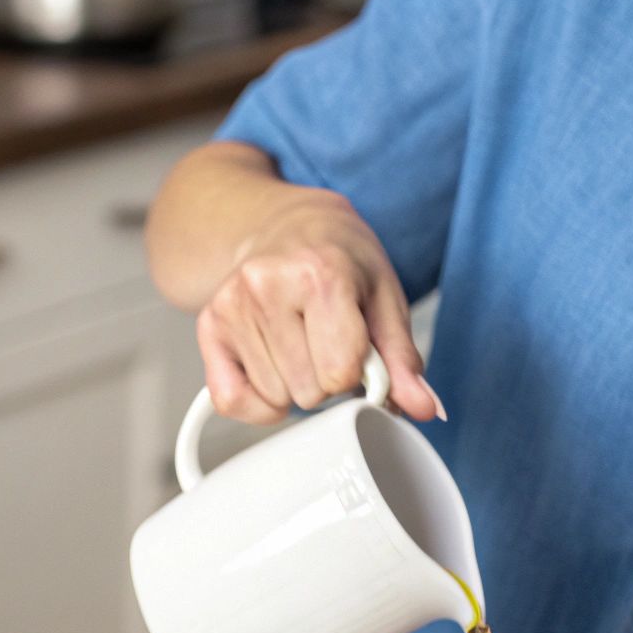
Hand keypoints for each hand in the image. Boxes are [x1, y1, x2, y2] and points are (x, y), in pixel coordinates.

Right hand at [194, 188, 443, 424]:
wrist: (288, 225)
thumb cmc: (340, 259)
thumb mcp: (384, 298)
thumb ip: (402, 358)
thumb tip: (424, 408)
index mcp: (320, 274)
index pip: (340, 372)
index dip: (356, 373)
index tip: (356, 348)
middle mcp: (267, 286)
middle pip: (309, 391)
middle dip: (326, 380)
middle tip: (325, 342)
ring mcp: (232, 306)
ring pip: (275, 399)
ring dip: (294, 385)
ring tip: (299, 344)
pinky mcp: (209, 325)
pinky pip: (232, 401)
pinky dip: (257, 402)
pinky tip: (272, 368)